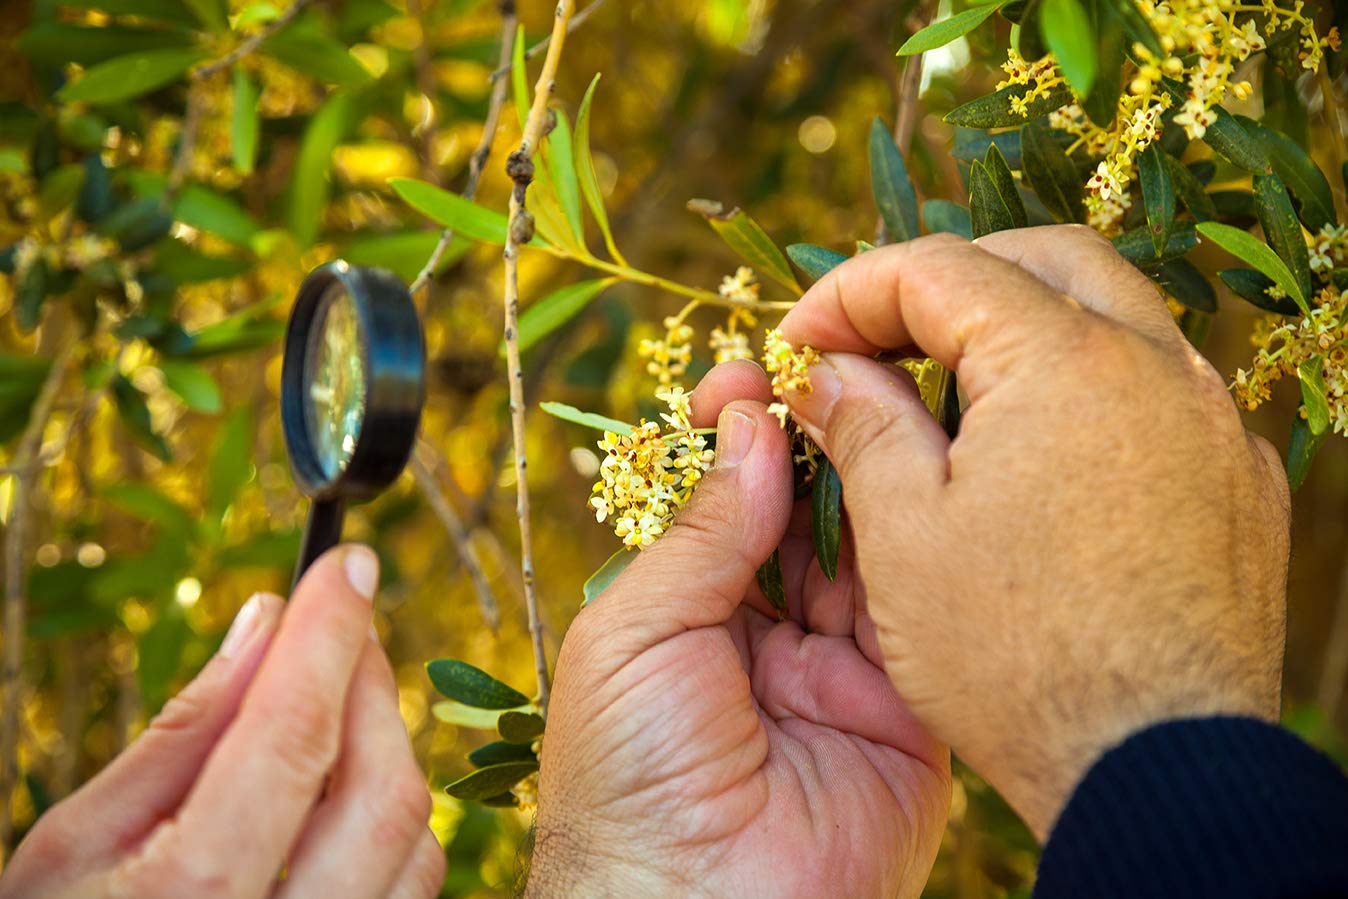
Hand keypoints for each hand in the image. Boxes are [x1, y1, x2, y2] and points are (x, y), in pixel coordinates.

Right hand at [0, 546, 444, 898]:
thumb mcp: (73, 845)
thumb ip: (178, 735)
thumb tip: (263, 623)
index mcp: (192, 893)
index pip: (294, 731)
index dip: (330, 633)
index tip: (348, 565)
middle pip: (381, 784)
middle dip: (371, 684)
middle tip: (345, 622)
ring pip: (417, 838)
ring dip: (389, 748)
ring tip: (337, 699)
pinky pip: (413, 889)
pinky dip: (396, 820)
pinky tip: (345, 789)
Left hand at [529, 362, 949, 897]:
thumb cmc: (628, 779)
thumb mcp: (636, 634)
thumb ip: (701, 532)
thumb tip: (749, 426)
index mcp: (686, 614)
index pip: (722, 503)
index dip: (737, 438)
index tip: (753, 376)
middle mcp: (765, 634)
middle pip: (800, 514)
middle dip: (810, 443)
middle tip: (827, 371)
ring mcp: (838, 669)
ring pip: (864, 549)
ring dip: (866, 477)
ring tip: (873, 402)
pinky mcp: (905, 708)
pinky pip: (918, 611)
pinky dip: (917, 544)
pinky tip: (917, 479)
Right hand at [776, 225, 1290, 838]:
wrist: (1155, 770)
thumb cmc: (1015, 658)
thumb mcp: (904, 533)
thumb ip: (860, 420)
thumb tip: (819, 368)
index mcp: (1065, 361)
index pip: (938, 269)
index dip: (848, 293)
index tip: (798, 343)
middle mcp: (1159, 365)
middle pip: (1040, 259)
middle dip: (946, 283)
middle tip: (878, 342)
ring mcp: (1214, 421)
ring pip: (1112, 316)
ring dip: (1023, 329)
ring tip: (952, 395)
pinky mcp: (1241, 479)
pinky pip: (1161, 389)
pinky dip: (1088, 388)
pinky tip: (1042, 457)